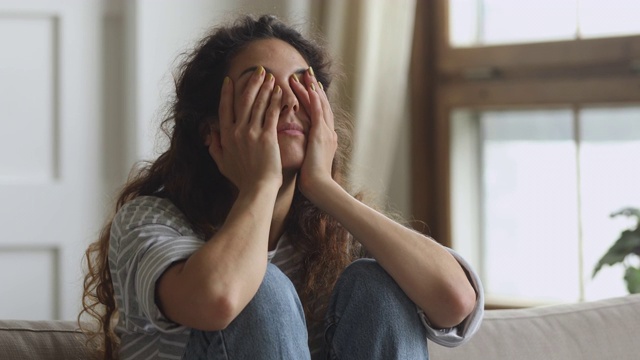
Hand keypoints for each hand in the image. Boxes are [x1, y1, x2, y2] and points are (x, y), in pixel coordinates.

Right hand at [207, 67, 283, 192]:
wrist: (257, 189)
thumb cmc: (242, 179)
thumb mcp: (222, 163)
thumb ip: (215, 146)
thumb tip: (210, 132)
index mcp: (225, 136)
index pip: (225, 108)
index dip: (227, 93)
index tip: (230, 80)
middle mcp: (237, 131)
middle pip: (243, 101)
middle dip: (251, 83)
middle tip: (259, 70)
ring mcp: (252, 133)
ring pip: (259, 104)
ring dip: (265, 88)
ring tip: (272, 76)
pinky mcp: (267, 137)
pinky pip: (272, 114)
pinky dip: (276, 101)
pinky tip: (280, 92)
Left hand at [290, 67, 337, 200]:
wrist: (319, 188)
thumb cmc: (311, 181)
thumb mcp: (308, 162)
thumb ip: (304, 151)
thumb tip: (296, 150)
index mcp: (324, 138)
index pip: (317, 114)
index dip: (312, 100)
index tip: (307, 87)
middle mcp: (328, 132)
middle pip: (321, 105)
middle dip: (314, 89)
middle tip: (307, 73)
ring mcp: (326, 132)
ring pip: (319, 105)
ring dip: (312, 89)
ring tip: (304, 74)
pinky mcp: (321, 134)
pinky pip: (317, 112)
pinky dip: (314, 99)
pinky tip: (309, 87)